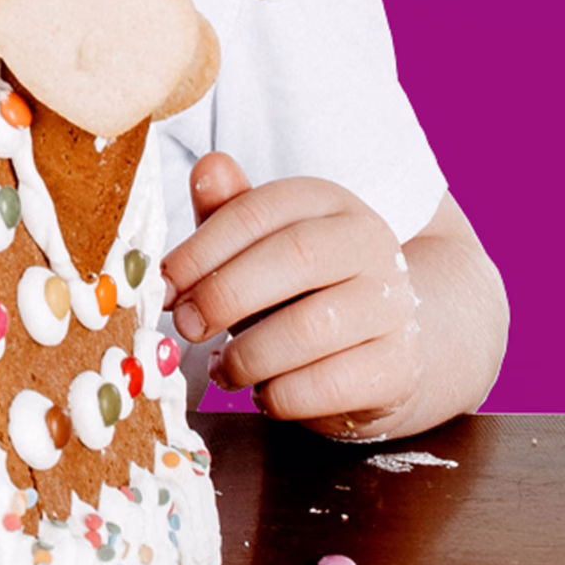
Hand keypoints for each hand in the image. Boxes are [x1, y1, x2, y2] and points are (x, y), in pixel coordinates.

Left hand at [161, 152, 419, 432]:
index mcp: (326, 203)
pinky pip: (332, 383)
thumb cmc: (298, 290)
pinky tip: (265, 393)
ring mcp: (392, 304)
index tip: (165, 285)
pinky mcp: (399, 366)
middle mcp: (369, 243)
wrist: (378, 346)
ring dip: (250, 355)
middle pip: (295, 256)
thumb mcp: (257, 247)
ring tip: (224, 368)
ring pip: (312, 327)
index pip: (258, 210)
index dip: (201, 250)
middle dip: (224, 295)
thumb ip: (226, 214)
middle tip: (186, 326)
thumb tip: (207, 168)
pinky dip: (283, 395)